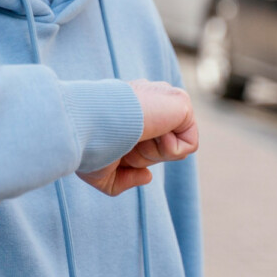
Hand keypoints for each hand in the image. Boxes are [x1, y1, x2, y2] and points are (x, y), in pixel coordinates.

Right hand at [78, 80, 198, 196]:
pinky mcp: (181, 102)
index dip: (131, 156)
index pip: (144, 138)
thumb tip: (148, 176)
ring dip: (152, 154)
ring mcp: (164, 97)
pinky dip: (169, 151)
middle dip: (141, 156)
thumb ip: (123, 179)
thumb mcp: (100, 172)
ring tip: (134, 137)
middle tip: (123, 144)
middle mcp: (146, 98)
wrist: (88, 123)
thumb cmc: (87, 144)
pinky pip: (189, 143)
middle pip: (159, 144)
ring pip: (172, 145)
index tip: (112, 147)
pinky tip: (151, 133)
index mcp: (126, 106)